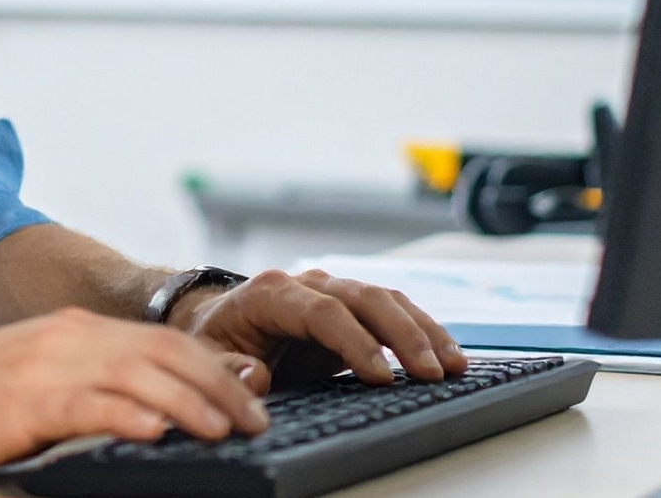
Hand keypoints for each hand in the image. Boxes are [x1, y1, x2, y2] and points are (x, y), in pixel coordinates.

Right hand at [0, 307, 270, 481]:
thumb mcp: (27, 384)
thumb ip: (80, 390)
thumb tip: (138, 416)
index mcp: (67, 333)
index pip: (156, 341)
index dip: (209, 366)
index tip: (246, 393)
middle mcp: (64, 339)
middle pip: (162, 353)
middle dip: (218, 384)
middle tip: (257, 417)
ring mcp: (45, 367)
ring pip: (139, 374)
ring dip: (192, 402)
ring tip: (228, 428)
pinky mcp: (24, 401)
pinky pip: (90, 403)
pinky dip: (130, 414)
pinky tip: (159, 430)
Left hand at [171, 268, 470, 385]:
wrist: (219, 324)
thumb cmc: (215, 342)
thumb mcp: (207, 357)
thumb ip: (227, 369)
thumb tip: (256, 376)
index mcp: (269, 293)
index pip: (321, 312)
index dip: (354, 342)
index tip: (382, 376)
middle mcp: (306, 283)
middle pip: (363, 298)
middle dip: (402, 334)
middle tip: (431, 372)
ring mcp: (332, 290)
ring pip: (386, 298)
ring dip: (422, 330)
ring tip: (453, 365)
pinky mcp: (351, 307)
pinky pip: (392, 310)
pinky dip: (421, 329)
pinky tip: (446, 353)